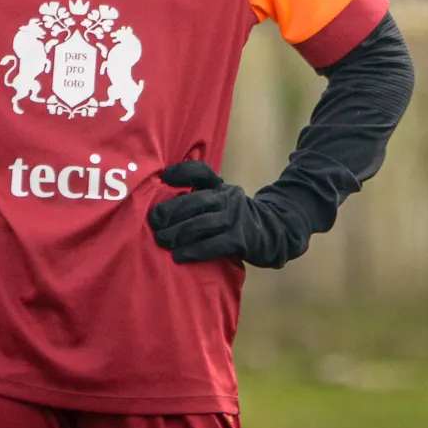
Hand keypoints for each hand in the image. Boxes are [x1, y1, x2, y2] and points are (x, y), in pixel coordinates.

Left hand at [146, 160, 307, 267]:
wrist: (274, 232)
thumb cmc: (235, 217)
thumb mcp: (221, 200)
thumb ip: (199, 198)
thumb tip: (162, 208)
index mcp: (220, 186)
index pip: (201, 172)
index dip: (182, 172)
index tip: (164, 178)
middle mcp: (227, 198)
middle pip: (194, 201)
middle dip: (170, 212)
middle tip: (154, 223)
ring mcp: (234, 218)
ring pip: (200, 224)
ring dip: (177, 234)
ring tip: (162, 241)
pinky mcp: (240, 239)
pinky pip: (212, 245)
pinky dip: (193, 251)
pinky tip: (179, 256)